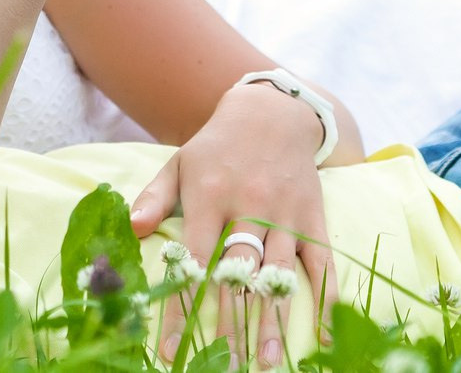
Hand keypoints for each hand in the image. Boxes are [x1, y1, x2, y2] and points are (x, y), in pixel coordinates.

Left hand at [132, 78, 337, 367]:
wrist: (272, 113)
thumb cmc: (216, 147)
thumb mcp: (179, 164)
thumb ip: (155, 198)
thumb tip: (134, 228)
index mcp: (210, 195)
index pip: (193, 259)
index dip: (181, 306)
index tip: (171, 348)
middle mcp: (249, 205)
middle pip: (238, 273)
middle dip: (230, 324)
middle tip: (223, 365)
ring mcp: (286, 213)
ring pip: (279, 275)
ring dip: (273, 321)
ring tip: (265, 361)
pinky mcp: (314, 217)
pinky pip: (323, 263)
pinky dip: (326, 300)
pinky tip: (324, 335)